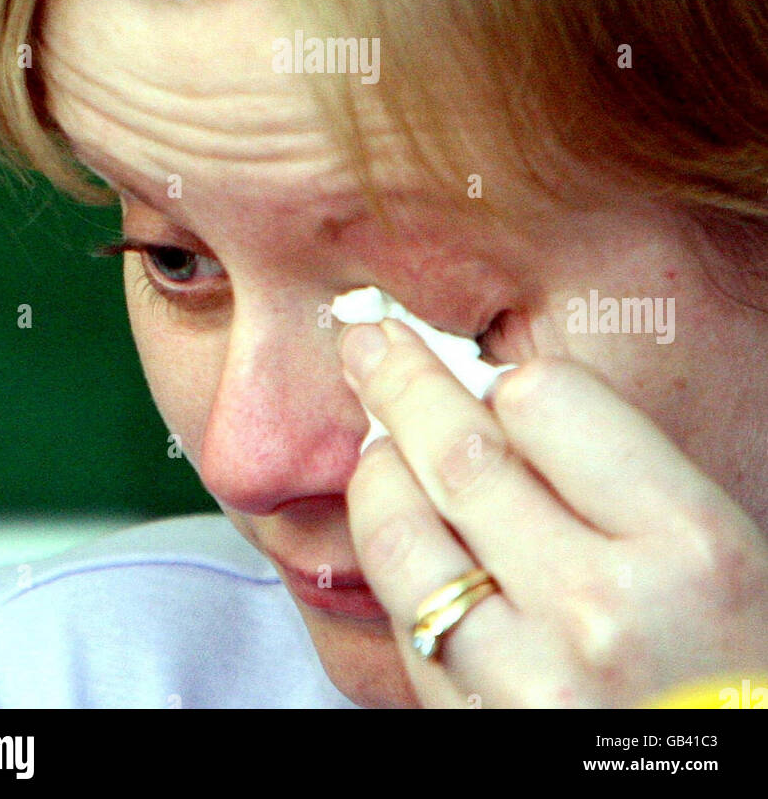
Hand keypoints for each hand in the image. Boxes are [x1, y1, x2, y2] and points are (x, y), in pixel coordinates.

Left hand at [340, 316, 767, 707]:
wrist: (740, 796)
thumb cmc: (745, 673)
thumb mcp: (720, 552)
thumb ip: (624, 479)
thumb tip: (507, 404)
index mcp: (689, 545)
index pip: (547, 400)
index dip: (513, 383)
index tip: (501, 385)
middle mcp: (602, 610)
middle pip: (459, 454)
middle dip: (400, 384)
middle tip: (371, 346)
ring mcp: (529, 681)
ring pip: (400, 541)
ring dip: (379, 477)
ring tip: (381, 452)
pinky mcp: (478, 733)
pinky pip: (404, 631)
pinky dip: (395, 573)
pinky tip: (409, 545)